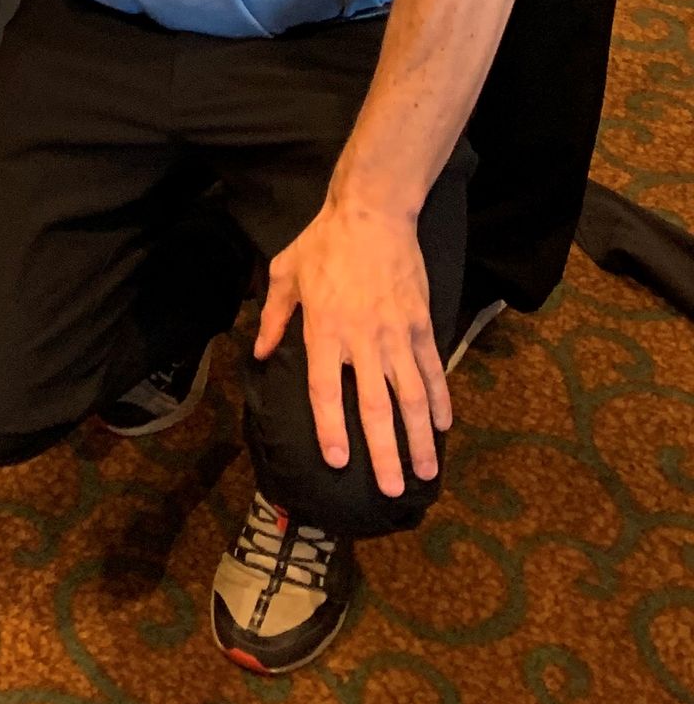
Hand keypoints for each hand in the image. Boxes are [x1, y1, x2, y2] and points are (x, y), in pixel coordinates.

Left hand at [254, 196, 449, 499]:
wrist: (372, 212)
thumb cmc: (324, 242)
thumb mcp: (286, 273)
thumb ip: (273, 317)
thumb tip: (261, 354)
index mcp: (324, 329)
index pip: (325, 390)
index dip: (330, 427)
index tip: (337, 461)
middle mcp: (362, 339)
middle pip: (373, 406)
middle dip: (383, 453)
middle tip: (390, 491)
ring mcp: (396, 334)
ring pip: (409, 397)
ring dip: (418, 439)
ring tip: (424, 474)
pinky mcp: (420, 324)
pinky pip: (433, 370)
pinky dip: (439, 400)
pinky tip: (443, 427)